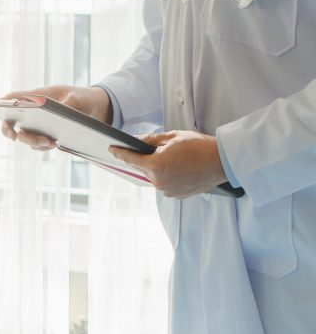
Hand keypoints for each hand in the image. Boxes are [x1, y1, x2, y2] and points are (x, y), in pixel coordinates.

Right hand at [0, 85, 112, 150]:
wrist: (95, 111)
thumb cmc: (82, 98)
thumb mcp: (78, 97)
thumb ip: (69, 104)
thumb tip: (63, 112)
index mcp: (36, 97)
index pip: (13, 98)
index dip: (1, 103)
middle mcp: (33, 113)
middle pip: (13, 122)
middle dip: (9, 130)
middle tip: (13, 137)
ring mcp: (38, 127)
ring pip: (25, 136)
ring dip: (32, 141)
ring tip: (48, 142)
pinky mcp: (46, 138)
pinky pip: (38, 145)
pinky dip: (43, 146)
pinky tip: (54, 144)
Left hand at [108, 131, 226, 197]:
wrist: (222, 161)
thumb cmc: (199, 146)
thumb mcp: (171, 137)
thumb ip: (149, 141)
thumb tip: (135, 142)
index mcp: (156, 166)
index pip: (130, 159)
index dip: (119, 153)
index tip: (111, 149)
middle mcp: (159, 182)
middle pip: (143, 169)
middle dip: (145, 159)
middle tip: (159, 149)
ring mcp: (167, 191)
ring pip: (154, 177)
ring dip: (157, 168)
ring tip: (174, 158)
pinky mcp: (176, 195)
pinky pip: (164, 184)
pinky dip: (167, 176)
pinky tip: (179, 168)